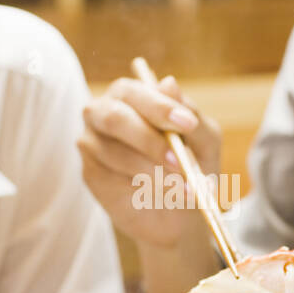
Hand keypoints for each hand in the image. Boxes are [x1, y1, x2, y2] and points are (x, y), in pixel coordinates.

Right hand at [78, 74, 221, 248]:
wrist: (175, 210)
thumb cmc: (189, 164)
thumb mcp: (203, 140)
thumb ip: (190, 114)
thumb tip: (169, 82)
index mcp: (129, 94)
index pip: (137, 93)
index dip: (161, 108)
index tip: (188, 124)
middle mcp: (103, 112)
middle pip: (116, 118)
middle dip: (150, 141)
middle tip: (179, 162)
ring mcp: (92, 142)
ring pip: (117, 154)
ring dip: (153, 172)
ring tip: (183, 188)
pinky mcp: (90, 173)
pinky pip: (112, 179)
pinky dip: (142, 189)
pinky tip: (161, 195)